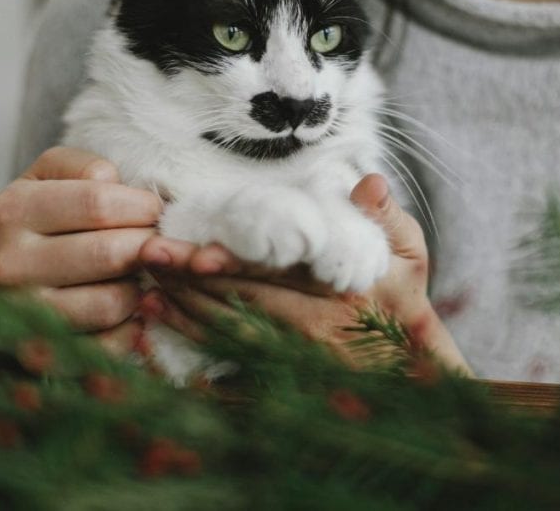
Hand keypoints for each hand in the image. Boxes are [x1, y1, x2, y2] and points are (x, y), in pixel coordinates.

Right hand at [0, 147, 161, 354]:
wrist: (14, 274)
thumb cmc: (51, 218)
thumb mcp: (58, 176)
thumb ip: (90, 168)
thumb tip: (119, 185)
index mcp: (15, 208)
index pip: (99, 203)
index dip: (143, 206)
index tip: (154, 211)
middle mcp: (10, 262)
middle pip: (109, 254)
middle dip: (148, 248)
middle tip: (156, 245)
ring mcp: (22, 312)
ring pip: (111, 302)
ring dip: (139, 288)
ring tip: (135, 275)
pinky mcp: (41, 352)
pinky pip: (107, 345)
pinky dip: (131, 328)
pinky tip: (128, 309)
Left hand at [138, 174, 471, 373]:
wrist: (412, 371)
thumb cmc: (403, 301)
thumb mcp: (409, 254)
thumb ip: (384, 217)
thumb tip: (370, 182)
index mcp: (341, 290)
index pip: (279, 275)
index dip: (234, 265)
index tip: (194, 252)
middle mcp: (316, 328)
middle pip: (243, 304)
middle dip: (192, 282)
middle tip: (150, 258)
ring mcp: (298, 360)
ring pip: (231, 333)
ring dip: (186, 312)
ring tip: (147, 290)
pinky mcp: (283, 378)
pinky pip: (232, 362)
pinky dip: (195, 343)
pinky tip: (165, 325)